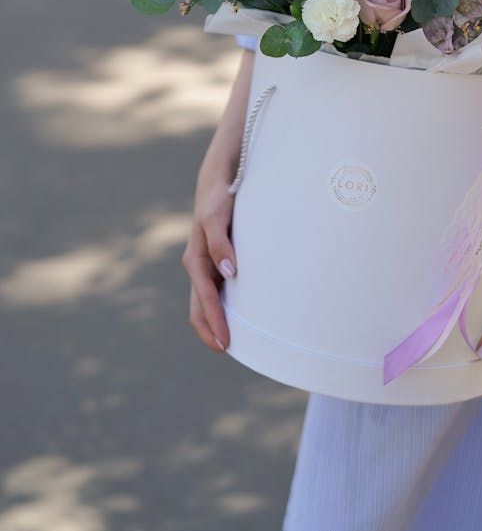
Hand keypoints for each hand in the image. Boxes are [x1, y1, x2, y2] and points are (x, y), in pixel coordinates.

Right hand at [182, 166, 236, 353]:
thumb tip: (228, 272)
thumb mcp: (217, 217)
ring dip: (215, 321)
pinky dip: (222, 306)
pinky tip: (238, 312)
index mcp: (195, 261)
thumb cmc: (217, 199)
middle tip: (230, 350)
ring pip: (205, 301)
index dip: (214, 322)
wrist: (217, 181)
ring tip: (234, 339)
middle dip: (211, 330)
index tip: (226, 343)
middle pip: (199, 308)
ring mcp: (204, 265)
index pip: (204, 301)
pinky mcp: (213, 260)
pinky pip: (214, 289)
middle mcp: (197, 267)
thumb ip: (220, 243)